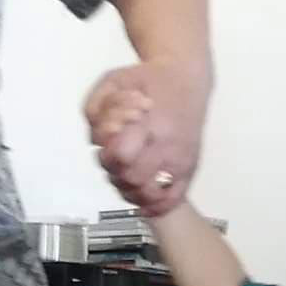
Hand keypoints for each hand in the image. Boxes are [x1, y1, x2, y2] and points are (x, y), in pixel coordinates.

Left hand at [85, 62, 205, 217]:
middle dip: (115, 170)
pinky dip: (151, 205)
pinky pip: (169, 202)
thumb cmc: (149, 81)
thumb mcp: (113, 81)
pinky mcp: (189, 171)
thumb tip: (101, 141)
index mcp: (152, 123)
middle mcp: (169, 147)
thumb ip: (96, 110)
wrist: (187, 80)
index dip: (109, 153)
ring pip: (146, 195)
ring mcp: (180, 162)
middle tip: (116, 156)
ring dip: (127, 188)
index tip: (111, 143)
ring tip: (126, 170)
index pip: (122, 156)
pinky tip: (140, 193)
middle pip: (130, 179)